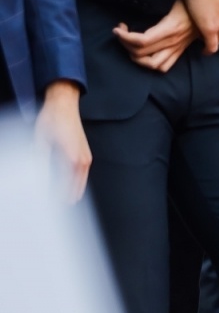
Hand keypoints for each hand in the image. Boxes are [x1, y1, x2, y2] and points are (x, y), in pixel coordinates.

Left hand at [35, 80, 89, 200]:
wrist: (64, 103)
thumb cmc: (53, 119)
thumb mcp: (40, 141)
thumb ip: (41, 163)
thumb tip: (39, 180)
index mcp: (72, 156)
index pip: (66, 183)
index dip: (60, 196)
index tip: (53, 206)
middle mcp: (82, 156)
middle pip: (77, 184)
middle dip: (69, 197)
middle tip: (60, 209)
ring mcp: (85, 154)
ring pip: (82, 179)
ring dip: (76, 191)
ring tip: (68, 202)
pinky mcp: (85, 151)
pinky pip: (83, 172)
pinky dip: (79, 182)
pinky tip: (73, 186)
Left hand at [113, 0, 197, 71]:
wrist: (214, 8)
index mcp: (171, 27)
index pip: (141, 41)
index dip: (124, 37)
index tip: (118, 28)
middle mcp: (174, 41)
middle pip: (141, 54)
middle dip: (125, 44)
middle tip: (122, 33)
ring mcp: (178, 47)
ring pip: (153, 65)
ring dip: (137, 58)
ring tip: (131, 45)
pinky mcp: (181, 50)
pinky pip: (164, 66)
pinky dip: (151, 63)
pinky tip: (145, 52)